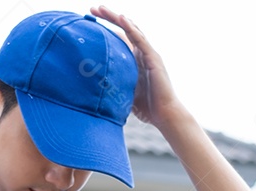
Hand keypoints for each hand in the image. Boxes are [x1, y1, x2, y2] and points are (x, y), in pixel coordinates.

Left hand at [90, 5, 187, 129]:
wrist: (165, 115)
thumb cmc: (147, 108)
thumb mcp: (125, 93)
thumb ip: (114, 86)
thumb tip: (93, 89)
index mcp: (135, 60)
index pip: (120, 39)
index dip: (107, 29)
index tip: (91, 21)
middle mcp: (142, 53)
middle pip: (124, 29)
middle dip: (109, 18)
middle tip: (93, 8)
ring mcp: (148, 54)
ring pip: (131, 29)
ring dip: (116, 18)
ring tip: (102, 9)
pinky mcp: (153, 58)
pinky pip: (140, 40)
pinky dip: (131, 28)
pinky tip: (121, 19)